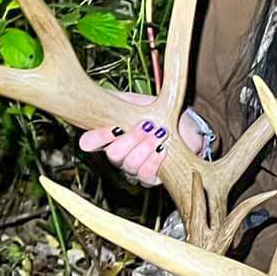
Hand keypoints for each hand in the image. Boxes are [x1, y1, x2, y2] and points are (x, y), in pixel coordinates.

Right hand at [78, 91, 207, 185]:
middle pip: (112, 155)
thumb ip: (121, 101)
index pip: (89, 142)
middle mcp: (118, 155)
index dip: (97, 138)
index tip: (116, 128)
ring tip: (161, 133)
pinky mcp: (149, 178)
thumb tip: (105, 97)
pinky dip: (154, 161)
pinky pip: (145, 175)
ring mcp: (132, 168)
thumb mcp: (139, 102)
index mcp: (110, 136)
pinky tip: (163, 149)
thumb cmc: (160, 115)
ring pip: (129, 164)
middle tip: (148, 125)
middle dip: (131, 139)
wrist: (187, 128)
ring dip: (146, 147)